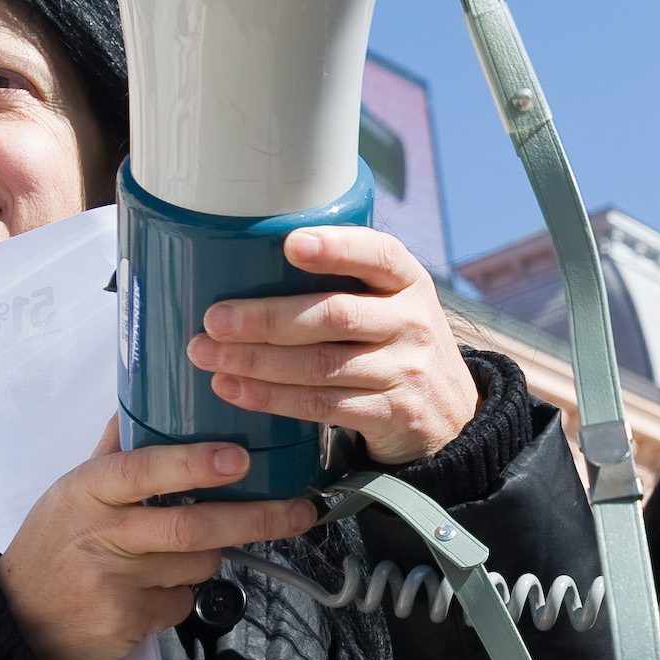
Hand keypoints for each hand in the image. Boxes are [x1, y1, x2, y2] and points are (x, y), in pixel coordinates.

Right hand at [0, 423, 315, 659]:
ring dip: (209, 558)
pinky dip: (183, 595)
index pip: (142, 470)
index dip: (193, 463)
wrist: (18, 626)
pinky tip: (152, 591)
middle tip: (299, 510)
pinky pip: (184, 602)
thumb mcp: (70, 494)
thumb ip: (114, 452)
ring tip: (181, 553)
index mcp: (87, 490)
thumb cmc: (53, 550)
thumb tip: (142, 399)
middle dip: (253, 518)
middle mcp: (101, 532)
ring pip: (199, 563)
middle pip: (190, 525)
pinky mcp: (129, 621)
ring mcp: (115, 581)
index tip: (240, 457)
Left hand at [187, 226, 480, 465]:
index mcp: (407, 281)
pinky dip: (272, 399)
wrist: (451, 415)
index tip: (291, 244)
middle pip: (334, 315)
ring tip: (208, 356)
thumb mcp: (390, 303)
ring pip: (321, 365)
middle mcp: (412, 322)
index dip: (336, 248)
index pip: (377, 254)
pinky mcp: (391, 413)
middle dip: (267, 317)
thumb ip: (344, 283)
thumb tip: (243, 260)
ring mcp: (405, 370)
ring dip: (257, 362)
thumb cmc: (394, 344)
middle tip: (214, 319)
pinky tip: (235, 390)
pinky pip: (322, 406)